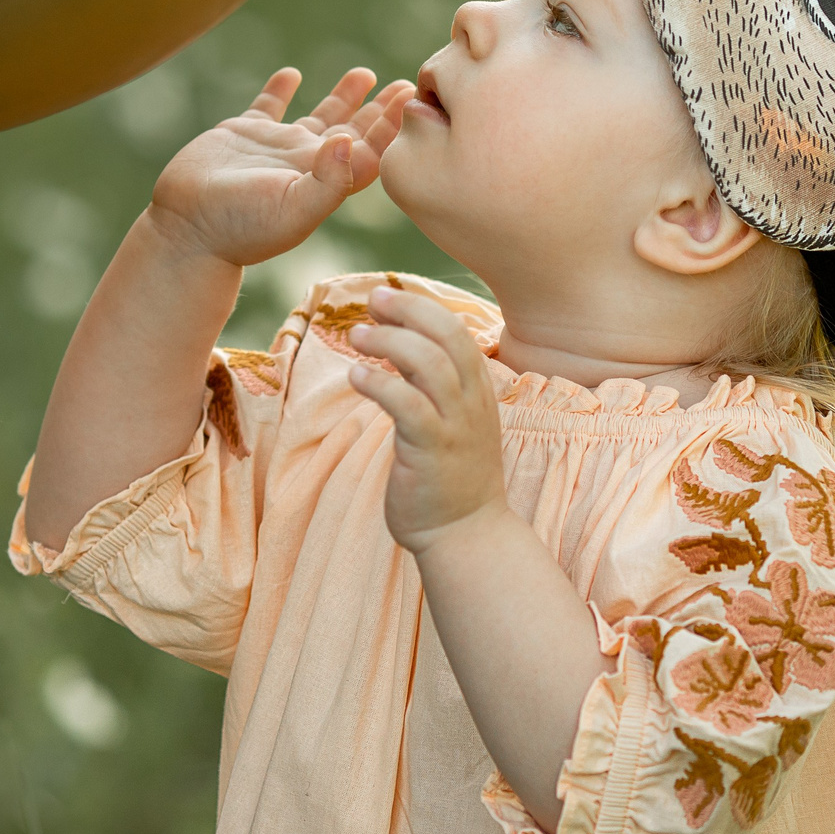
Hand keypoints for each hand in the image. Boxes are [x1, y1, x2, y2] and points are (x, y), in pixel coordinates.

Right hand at [148, 67, 412, 268]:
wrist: (186, 229)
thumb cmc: (242, 228)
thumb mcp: (294, 210)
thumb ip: (329, 180)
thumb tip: (351, 141)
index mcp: (325, 181)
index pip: (371, 152)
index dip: (392, 128)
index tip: (413, 100)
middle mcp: (306, 164)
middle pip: (354, 132)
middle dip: (380, 111)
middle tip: (407, 85)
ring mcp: (275, 148)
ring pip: (319, 116)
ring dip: (344, 97)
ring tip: (365, 74)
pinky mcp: (242, 134)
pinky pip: (267, 106)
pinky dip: (281, 89)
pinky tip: (292, 74)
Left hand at [348, 285, 511, 552]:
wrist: (466, 534)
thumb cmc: (450, 478)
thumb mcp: (450, 422)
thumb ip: (431, 386)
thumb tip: (398, 346)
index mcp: (478, 391)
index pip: (455, 331)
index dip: (420, 307)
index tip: (387, 298)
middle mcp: (471, 402)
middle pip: (446, 336)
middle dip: (407, 310)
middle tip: (372, 301)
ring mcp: (454, 425)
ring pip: (427, 363)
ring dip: (387, 341)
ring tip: (356, 336)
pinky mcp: (430, 450)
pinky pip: (406, 404)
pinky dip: (379, 382)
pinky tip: (356, 375)